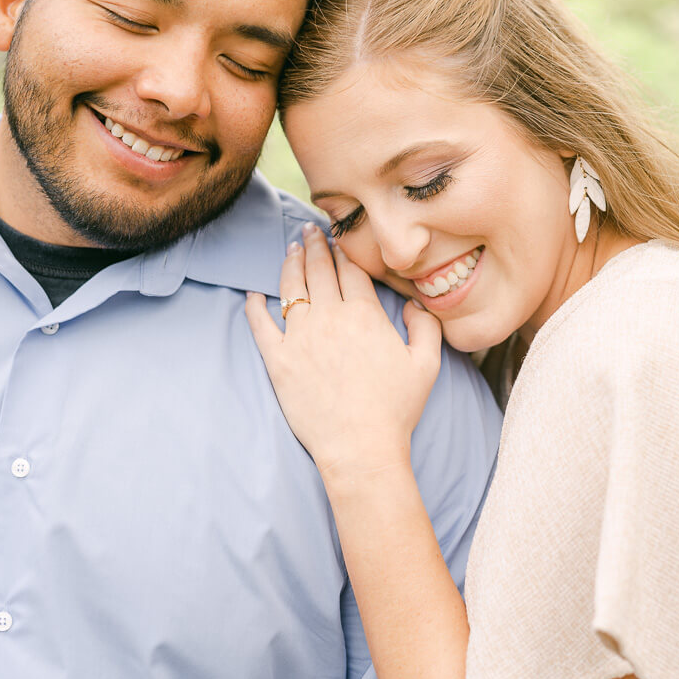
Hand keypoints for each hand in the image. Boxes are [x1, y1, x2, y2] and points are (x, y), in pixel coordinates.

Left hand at [245, 223, 441, 481]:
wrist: (360, 447)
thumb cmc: (396, 409)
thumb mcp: (426, 365)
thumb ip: (425, 326)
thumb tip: (416, 303)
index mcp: (365, 315)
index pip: (350, 270)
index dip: (343, 251)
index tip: (337, 238)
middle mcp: (330, 318)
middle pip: (319, 270)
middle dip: (314, 246)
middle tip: (309, 231)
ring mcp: (301, 337)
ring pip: (291, 288)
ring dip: (290, 264)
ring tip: (290, 249)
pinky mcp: (279, 360)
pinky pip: (260, 325)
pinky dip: (254, 306)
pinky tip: (252, 294)